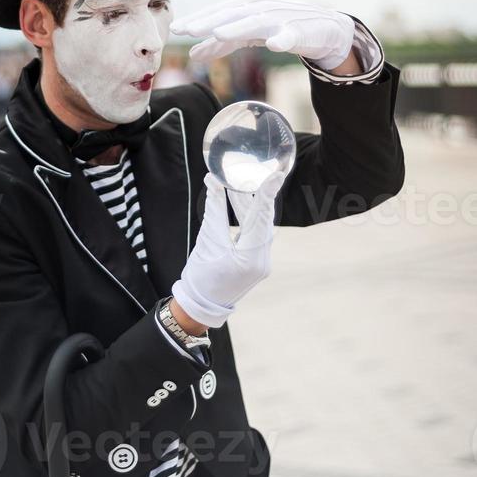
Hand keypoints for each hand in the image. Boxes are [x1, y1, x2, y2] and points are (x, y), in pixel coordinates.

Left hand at [171, 0, 354, 71]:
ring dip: (238, 28)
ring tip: (219, 34)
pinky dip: (283, 38)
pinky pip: (291, 36)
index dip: (198, 20)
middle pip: (230, 15)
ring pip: (256, 23)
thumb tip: (193, 54)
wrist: (323, 27)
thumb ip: (223, 44)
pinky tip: (276, 44)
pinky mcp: (299, 31)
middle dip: (208, 21)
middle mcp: (260, 9)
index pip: (218, 13)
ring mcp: (280, 19)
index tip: (176, 29)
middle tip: (186, 30)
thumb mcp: (248, 35)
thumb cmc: (281, 28)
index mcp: (246, 8)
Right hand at [171, 170, 285, 328]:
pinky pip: (254, 234)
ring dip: (246, 205)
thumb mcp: (208, 241)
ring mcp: (261, 261)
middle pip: (261, 220)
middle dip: (253, 195)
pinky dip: (245, 219)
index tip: (276, 174)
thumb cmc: (202, 276)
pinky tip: (238, 203)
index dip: (267, 193)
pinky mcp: (255, 261)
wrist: (200, 305)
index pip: (261, 218)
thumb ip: (215, 211)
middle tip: (248, 171)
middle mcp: (263, 259)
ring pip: (257, 225)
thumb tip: (214, 183)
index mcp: (252, 257)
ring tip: (235, 184)